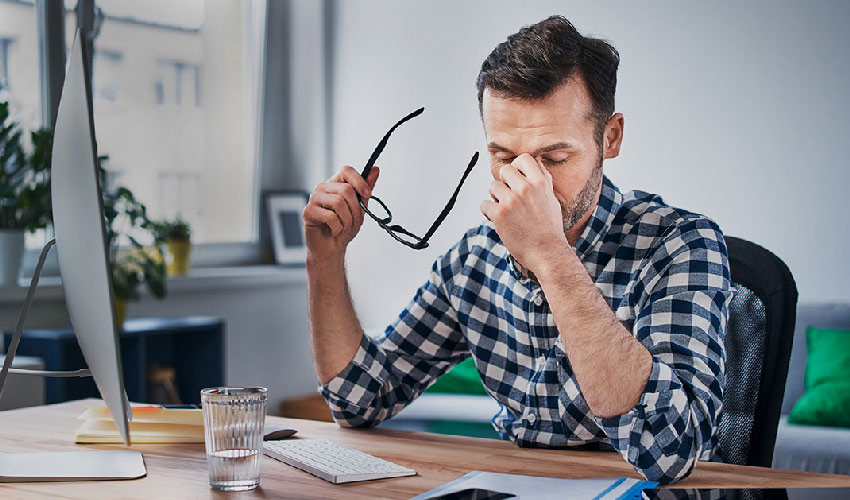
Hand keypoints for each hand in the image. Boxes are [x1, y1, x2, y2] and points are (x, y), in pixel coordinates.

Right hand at [303, 166, 379, 261]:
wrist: (332, 248)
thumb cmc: (343, 228)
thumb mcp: (360, 208)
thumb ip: (365, 189)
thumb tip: (375, 170)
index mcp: (335, 184)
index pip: (346, 170)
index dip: (359, 181)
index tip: (368, 194)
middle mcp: (323, 188)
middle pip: (346, 189)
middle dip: (356, 209)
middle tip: (356, 221)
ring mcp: (314, 199)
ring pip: (338, 202)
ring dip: (347, 220)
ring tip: (345, 227)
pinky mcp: (308, 212)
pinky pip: (330, 216)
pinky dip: (338, 227)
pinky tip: (334, 230)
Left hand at [480, 154, 567, 273]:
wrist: (546, 252)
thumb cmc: (549, 228)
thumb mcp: (551, 199)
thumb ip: (542, 179)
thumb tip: (536, 161)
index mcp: (540, 183)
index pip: (523, 159)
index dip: (518, 167)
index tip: (517, 179)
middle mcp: (525, 188)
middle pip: (504, 170)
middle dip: (504, 182)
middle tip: (508, 196)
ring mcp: (511, 201)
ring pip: (492, 186)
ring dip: (495, 197)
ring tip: (505, 210)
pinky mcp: (499, 214)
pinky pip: (484, 204)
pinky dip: (488, 212)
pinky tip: (498, 220)